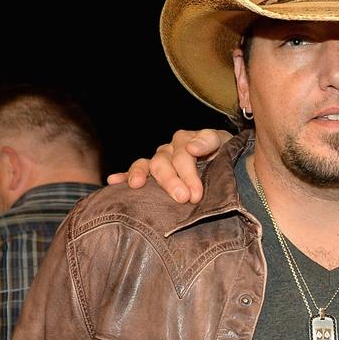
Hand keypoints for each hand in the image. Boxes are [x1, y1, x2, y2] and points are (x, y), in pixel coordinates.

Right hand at [105, 128, 231, 203]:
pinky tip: (113, 181)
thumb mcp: (223, 142)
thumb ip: (209, 141)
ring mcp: (160, 159)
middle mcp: (170, 148)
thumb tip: (191, 147)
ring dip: (141, 175)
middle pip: (164, 162)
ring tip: (137, 185)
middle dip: (172, 181)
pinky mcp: (152, 171)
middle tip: (183, 199)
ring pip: (148, 165)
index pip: (184, 154)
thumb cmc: (224, 152)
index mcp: (187, 140)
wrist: (225, 157)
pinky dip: (123, 176)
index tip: (195, 193)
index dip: (189, 174)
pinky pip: (135, 171)